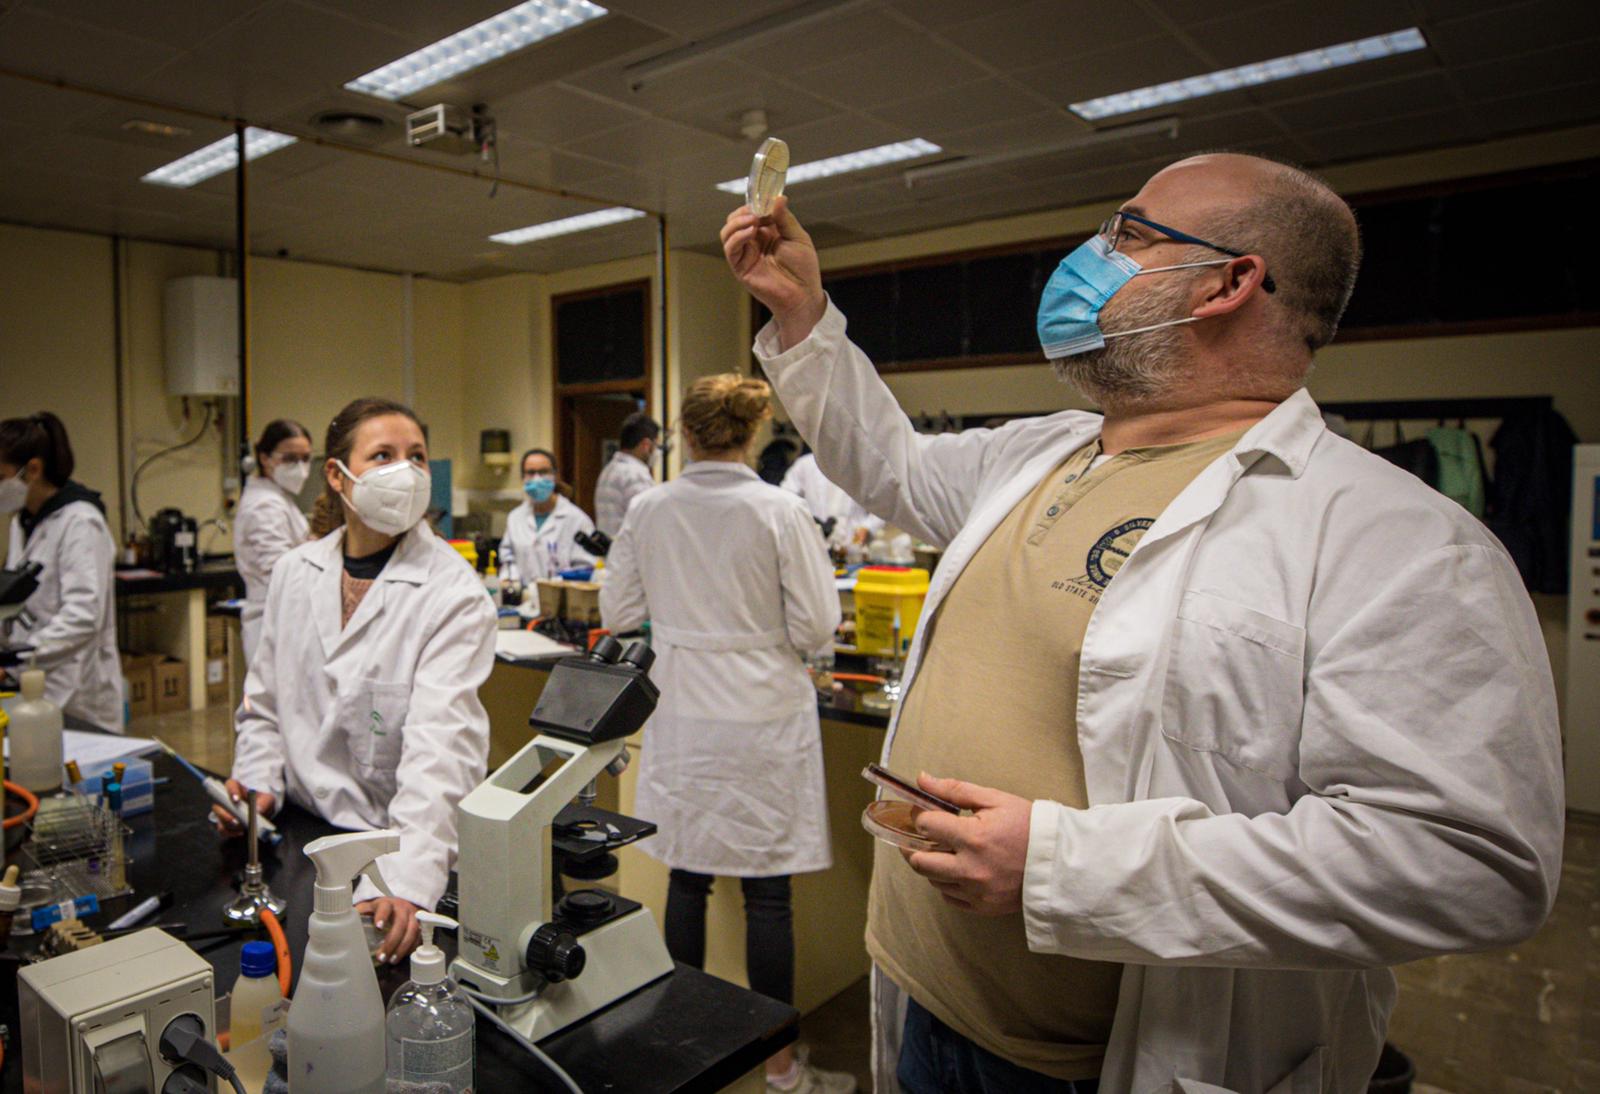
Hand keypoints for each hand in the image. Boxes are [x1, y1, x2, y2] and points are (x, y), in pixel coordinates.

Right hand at [211, 779, 275, 837]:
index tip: (236, 800)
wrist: (261, 809)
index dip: (231, 792)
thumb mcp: (268, 799)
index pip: (230, 785)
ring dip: (230, 826)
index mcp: (236, 787)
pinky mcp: (224, 823)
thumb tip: (258, 811)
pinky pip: (223, 830)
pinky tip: (241, 832)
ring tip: (242, 828)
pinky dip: (231, 832)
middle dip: (226, 815)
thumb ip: (264, 803)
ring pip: (220, 819)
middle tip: (236, 821)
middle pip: (219, 806)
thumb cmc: (263, 801)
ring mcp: (223, 812)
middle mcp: (225, 799)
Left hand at [356, 896, 422, 963]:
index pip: (386, 907)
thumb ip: (358, 914)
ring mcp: (413, 917)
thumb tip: (342, 922)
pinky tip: (401, 957)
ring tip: (391, 960)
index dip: (383, 916)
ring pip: (412, 931)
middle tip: (382, 956)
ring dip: (402, 947)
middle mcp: (402, 908)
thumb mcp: (368, 908)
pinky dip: (410, 949)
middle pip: (401, 923)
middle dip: (392, 941)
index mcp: (387, 903)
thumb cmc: (381, 909)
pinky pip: (418, 938)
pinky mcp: (419, 926)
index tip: (378, 927)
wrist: (400, 904)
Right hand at [720, 195, 825, 350]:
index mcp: (767, 232)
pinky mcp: (740, 267)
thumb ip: (785, 218)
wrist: (803, 294)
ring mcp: (745, 254)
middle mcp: (753, 241)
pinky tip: (750, 232)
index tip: (764, 198)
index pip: (752, 212)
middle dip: (744, 211)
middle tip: (757, 210)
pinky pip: (730, 249)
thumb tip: (777, 197)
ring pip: (728, 232)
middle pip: (735, 220)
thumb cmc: (803, 268)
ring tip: (753, 220)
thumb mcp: (797, 237)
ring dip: (737, 222)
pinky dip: (737, 237)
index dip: (755, 203)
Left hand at [902, 774, 1032, 916]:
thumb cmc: (1028, 826)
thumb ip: (955, 789)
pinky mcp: (982, 907)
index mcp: (973, 838)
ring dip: (933, 864)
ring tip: (948, 851)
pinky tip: (960, 869)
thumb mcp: (995, 799)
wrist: (1058, 861)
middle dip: (915, 846)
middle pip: (919, 862)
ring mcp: (976, 892)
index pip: (925, 826)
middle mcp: (970, 869)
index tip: (926, 813)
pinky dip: (948, 883)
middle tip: (924, 837)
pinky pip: (949, 897)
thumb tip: (922, 779)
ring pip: (933, 880)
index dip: (921, 816)